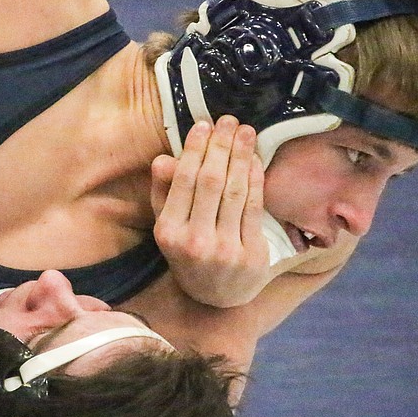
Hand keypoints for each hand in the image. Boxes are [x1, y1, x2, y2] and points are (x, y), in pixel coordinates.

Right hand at [150, 116, 271, 307]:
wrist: (218, 296)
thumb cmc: (189, 251)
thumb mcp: (168, 224)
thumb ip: (164, 192)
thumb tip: (162, 159)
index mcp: (168, 233)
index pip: (183, 182)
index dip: (195, 150)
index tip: (204, 124)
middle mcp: (194, 242)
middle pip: (210, 183)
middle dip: (221, 146)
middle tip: (228, 120)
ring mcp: (225, 250)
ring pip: (234, 192)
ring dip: (241, 156)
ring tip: (245, 131)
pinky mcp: (251, 254)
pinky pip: (254, 208)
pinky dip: (255, 179)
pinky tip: (255, 159)